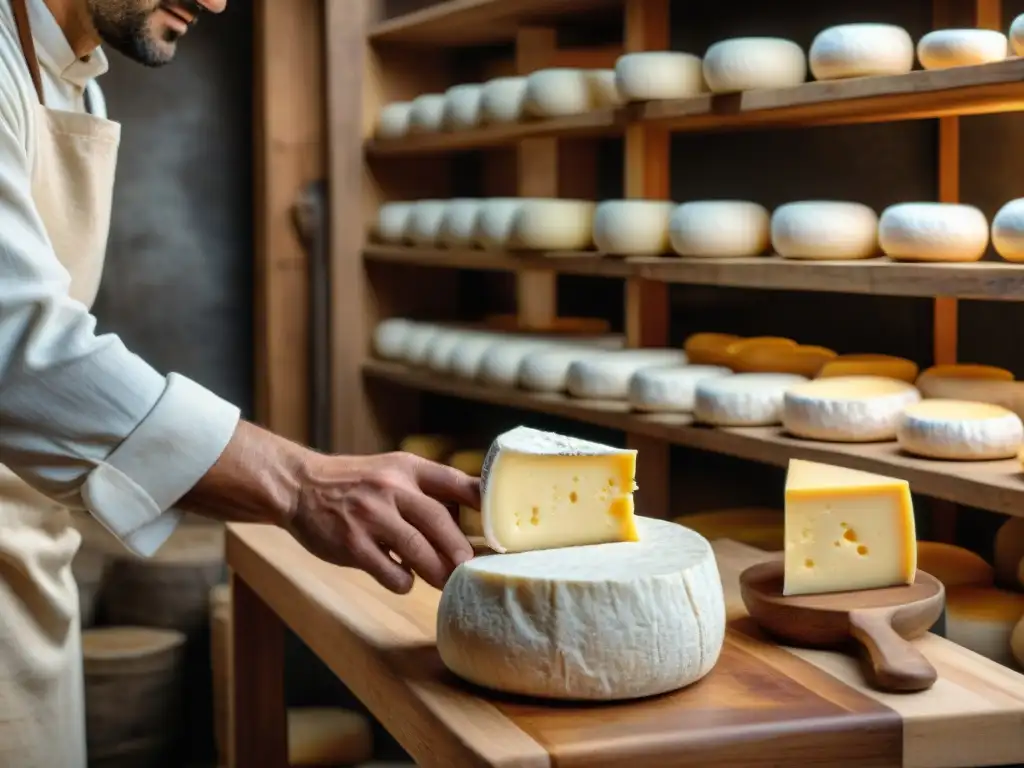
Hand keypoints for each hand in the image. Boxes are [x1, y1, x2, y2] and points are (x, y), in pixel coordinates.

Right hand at [286, 451, 478, 592]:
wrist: (300, 486)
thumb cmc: (356, 484)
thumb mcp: (392, 472)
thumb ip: (425, 491)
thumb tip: (470, 521)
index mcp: (406, 468)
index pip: (453, 480)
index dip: (481, 500)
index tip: (502, 522)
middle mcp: (390, 488)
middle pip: (438, 520)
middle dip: (459, 549)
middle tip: (471, 568)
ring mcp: (369, 515)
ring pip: (417, 549)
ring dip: (437, 571)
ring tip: (445, 581)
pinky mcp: (351, 543)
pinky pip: (389, 571)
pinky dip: (403, 581)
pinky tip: (403, 579)